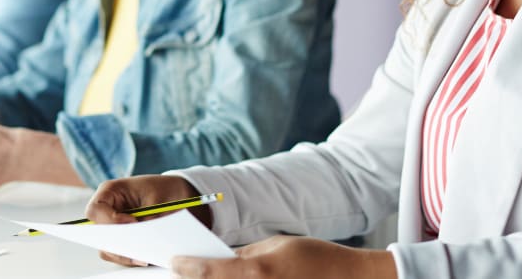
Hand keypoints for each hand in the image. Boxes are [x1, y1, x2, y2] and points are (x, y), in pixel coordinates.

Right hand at [87, 175, 204, 266]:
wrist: (175, 194)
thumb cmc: (163, 189)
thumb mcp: (157, 199)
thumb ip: (147, 218)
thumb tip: (143, 239)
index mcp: (110, 192)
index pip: (96, 210)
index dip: (109, 220)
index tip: (132, 223)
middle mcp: (107, 211)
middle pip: (99, 233)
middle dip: (116, 244)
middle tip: (137, 251)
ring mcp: (113, 227)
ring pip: (108, 248)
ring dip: (124, 254)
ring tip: (145, 258)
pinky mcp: (122, 240)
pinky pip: (120, 254)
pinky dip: (131, 258)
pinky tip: (147, 258)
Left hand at [172, 236, 395, 278]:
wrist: (347, 278)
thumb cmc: (314, 258)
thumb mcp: (275, 245)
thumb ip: (243, 254)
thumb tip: (218, 259)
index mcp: (254, 272)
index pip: (206, 271)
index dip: (185, 266)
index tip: (173, 262)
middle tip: (177, 274)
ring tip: (196, 278)